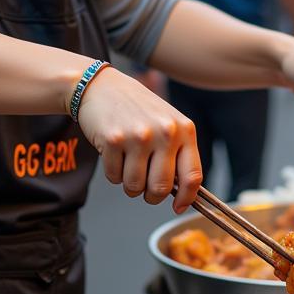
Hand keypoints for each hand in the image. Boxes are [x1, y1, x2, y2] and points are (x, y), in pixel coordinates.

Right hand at [77, 67, 201, 210]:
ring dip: (129, 184)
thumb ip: (177, 153)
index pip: (192, 176)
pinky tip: (114, 153)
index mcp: (184, 129)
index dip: (186, 198)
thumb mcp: (168, 123)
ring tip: (128, 163)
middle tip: (144, 187)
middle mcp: (164, 132)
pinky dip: (113, 173)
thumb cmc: (137, 108)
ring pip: (135, 187)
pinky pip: (114, 177)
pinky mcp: (113, 140)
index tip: (178, 206)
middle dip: (151, 195)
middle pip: (161, 188)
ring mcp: (138, 136)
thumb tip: (183, 193)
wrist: (101, 87)